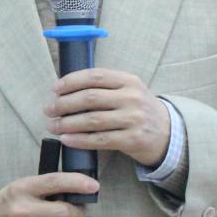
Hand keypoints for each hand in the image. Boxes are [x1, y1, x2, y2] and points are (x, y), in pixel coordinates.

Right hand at [0, 172, 98, 216]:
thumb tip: (81, 189)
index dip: (77, 183)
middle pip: (64, 212)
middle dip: (77, 212)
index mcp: (22, 189)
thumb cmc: (12, 204)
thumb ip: (47, 187)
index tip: (93, 186)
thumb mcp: (24, 187)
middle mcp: (21, 210)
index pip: (54, 182)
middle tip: (75, 211)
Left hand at [47, 68, 171, 166]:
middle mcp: (132, 97)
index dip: (71, 81)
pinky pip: (100, 140)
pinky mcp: (132, 139)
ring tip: (53, 126)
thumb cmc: (139, 109)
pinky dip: (80, 140)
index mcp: (128, 80)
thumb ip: (105, 87)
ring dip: (67, 123)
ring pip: (92, 120)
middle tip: (49, 110)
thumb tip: (65, 89)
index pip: (95, 76)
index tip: (55, 89)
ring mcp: (134, 119)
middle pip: (90, 98)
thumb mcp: (129, 90)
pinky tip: (66, 139)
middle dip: (64, 104)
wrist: (167, 133)